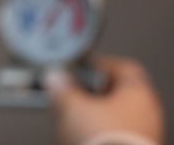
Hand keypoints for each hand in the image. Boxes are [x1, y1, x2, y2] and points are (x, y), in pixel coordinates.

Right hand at [47, 56, 163, 144]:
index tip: (82, 66)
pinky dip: (99, 136)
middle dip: (91, 93)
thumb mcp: (70, 105)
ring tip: (70, 119)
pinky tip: (80, 139)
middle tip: (70, 93)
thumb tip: (55, 79)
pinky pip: (115, 137)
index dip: (99, 64)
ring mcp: (143, 136)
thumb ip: (61, 88)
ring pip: (115, 117)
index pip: (123, 67)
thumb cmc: (104, 141)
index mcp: (139, 92)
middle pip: (117, 94)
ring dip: (93, 116)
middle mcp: (147, 113)